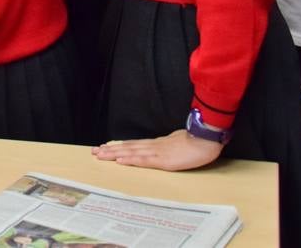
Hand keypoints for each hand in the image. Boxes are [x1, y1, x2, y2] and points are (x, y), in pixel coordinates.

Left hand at [91, 130, 223, 170]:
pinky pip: (144, 161)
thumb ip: (167, 146)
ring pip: (131, 153)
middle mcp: (153, 146)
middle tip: (94, 151)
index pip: (133, 144)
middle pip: (128, 147)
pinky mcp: (163, 160)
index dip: (119, 146)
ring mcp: (157, 152)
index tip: (105, 147)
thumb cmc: (196, 142)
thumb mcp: (177, 143)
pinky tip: (120, 161)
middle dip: (110, 150)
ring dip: (114, 154)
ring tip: (100, 155)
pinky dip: (130, 161)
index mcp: (157, 144)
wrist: (206, 139)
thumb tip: (161, 149)